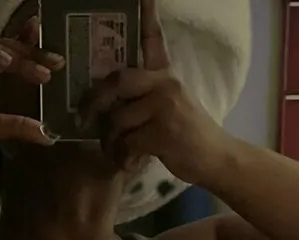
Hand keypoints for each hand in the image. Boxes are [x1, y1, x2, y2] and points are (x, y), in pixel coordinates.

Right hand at [0, 18, 63, 160]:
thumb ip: (18, 126)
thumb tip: (48, 135)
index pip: (11, 55)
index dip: (31, 48)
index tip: (56, 55)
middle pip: (6, 49)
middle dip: (32, 53)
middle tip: (56, 61)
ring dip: (15, 56)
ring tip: (38, 68)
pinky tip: (4, 62)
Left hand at [79, 0, 229, 184]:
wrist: (216, 159)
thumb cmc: (187, 137)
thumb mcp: (169, 107)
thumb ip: (144, 98)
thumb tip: (107, 105)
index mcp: (165, 75)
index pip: (152, 39)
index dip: (145, 15)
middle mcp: (165, 84)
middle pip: (117, 81)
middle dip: (94, 102)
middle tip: (82, 120)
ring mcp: (165, 107)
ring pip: (117, 120)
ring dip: (110, 143)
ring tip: (117, 154)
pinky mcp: (164, 132)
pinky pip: (127, 144)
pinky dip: (123, 159)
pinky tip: (131, 164)